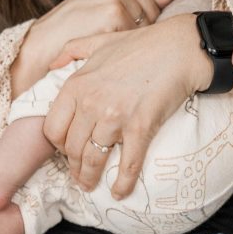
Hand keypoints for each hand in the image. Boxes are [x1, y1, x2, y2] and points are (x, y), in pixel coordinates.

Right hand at [11, 0, 161, 97]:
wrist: (48, 40)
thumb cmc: (77, 22)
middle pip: (156, 2)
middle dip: (145, 20)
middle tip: (116, 30)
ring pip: (149, 20)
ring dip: (134, 33)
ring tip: (107, 34)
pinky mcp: (114, 14)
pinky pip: (137, 33)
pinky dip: (125, 42)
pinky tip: (105, 41)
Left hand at [43, 14, 212, 197]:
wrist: (179, 49)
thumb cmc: (141, 45)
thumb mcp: (99, 41)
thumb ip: (71, 50)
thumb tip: (53, 65)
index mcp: (77, 84)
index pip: (53, 128)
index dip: (57, 145)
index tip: (67, 150)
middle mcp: (90, 103)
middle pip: (71, 149)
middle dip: (73, 166)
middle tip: (79, 174)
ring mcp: (114, 117)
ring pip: (93, 160)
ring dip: (89, 178)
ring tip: (90, 186)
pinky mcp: (140, 128)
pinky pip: (127, 164)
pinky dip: (123, 183)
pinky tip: (120, 192)